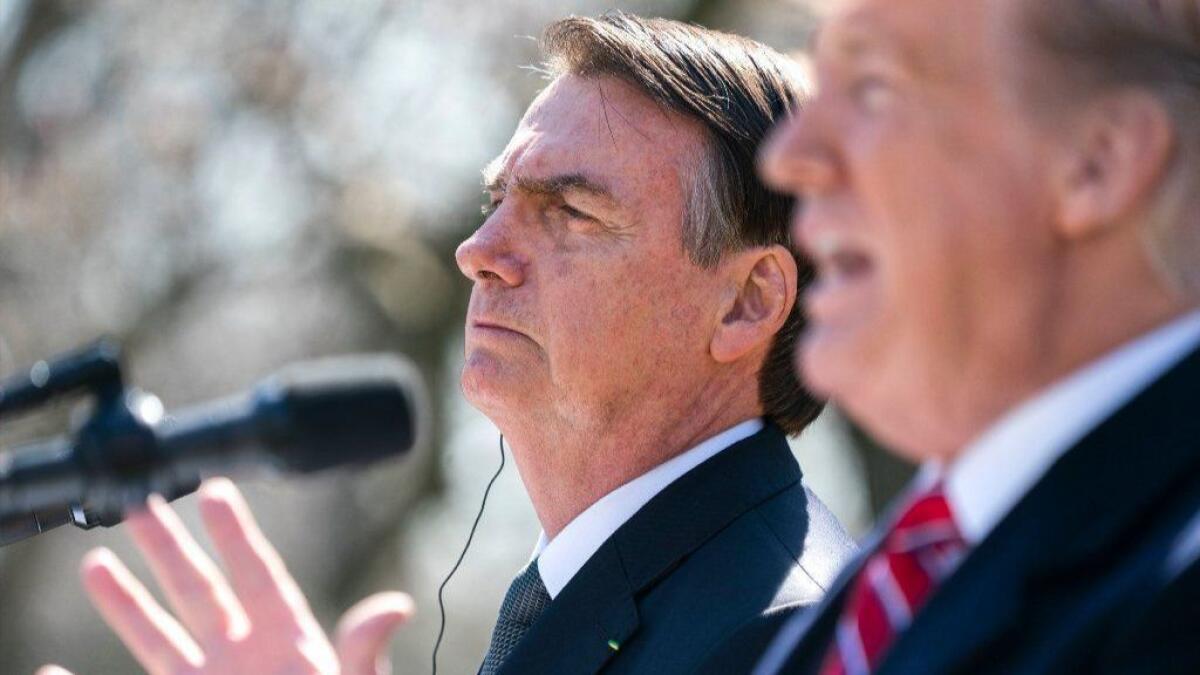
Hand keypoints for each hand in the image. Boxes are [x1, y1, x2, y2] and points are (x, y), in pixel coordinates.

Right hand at [38, 478, 413, 674]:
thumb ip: (361, 652)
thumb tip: (394, 606)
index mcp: (290, 640)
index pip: (258, 573)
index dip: (236, 533)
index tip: (215, 490)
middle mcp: (245, 656)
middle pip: (200, 589)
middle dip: (169, 547)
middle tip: (142, 501)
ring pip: (160, 636)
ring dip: (127, 602)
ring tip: (96, 562)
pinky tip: (54, 667)